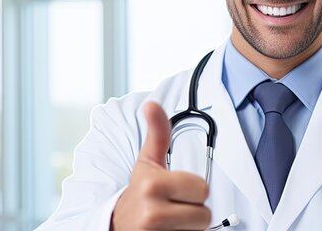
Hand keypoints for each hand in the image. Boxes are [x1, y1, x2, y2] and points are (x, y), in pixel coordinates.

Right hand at [111, 102, 211, 229]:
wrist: (117, 225)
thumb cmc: (139, 192)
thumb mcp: (146, 163)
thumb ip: (157, 134)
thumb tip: (152, 104)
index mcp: (152, 185)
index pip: (202, 189)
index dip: (192, 190)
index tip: (174, 191)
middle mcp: (152, 212)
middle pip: (204, 214)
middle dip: (193, 211)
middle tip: (173, 208)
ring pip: (200, 230)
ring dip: (189, 227)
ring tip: (170, 221)